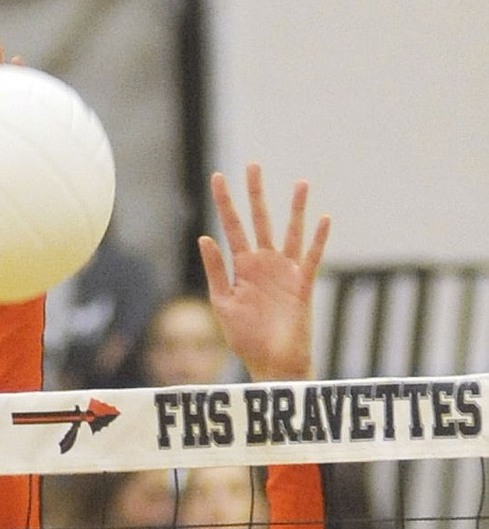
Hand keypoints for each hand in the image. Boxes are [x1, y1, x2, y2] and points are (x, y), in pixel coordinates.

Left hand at [198, 162, 329, 381]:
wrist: (270, 362)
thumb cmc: (246, 338)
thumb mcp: (223, 303)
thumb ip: (216, 270)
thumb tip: (205, 237)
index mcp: (242, 267)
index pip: (231, 227)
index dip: (225, 202)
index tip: (218, 177)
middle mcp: (264, 264)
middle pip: (259, 221)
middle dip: (255, 194)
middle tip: (252, 165)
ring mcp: (285, 272)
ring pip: (290, 232)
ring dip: (295, 209)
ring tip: (300, 183)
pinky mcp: (302, 285)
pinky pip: (311, 258)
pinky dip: (317, 239)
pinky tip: (323, 219)